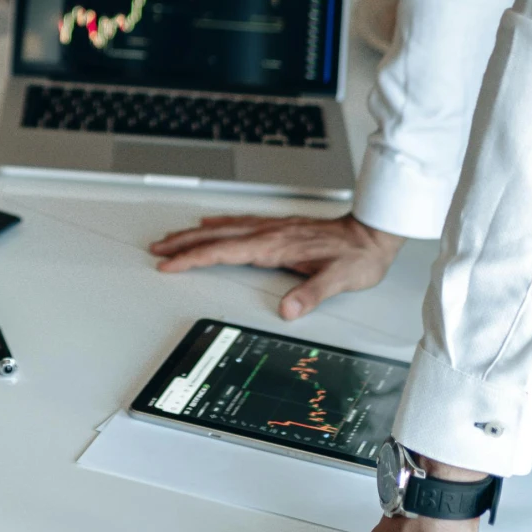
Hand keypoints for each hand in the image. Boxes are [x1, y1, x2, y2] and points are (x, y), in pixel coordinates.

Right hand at [148, 212, 404, 319]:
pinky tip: (213, 223)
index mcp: (275, 246)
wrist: (373, 233)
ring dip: (195, 233)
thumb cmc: (357, 256)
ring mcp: (273, 228)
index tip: (170, 264)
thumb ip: (312, 294)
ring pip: (224, 228)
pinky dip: (219, 224)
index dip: (194, 258)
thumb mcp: (339, 280)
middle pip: (216, 236)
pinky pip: (239, 222)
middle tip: (157, 249)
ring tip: (173, 237)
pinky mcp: (279, 227)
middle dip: (183, 243)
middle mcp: (270, 233)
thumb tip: (288, 309)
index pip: (224, 252)